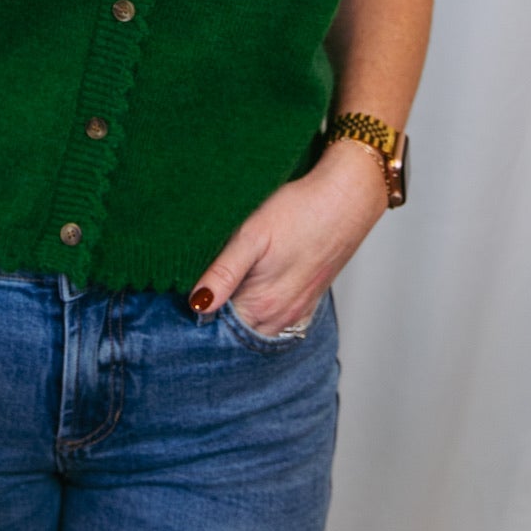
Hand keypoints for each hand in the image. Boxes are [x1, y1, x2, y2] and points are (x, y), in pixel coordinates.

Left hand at [188, 137, 389, 333]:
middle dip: (216, 320)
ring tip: (224, 291)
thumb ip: (223, 273)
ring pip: (258, 329)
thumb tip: (197, 304)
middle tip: (200, 293)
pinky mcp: (310, 301)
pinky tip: (254, 295)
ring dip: (239, 318)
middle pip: (237, 332)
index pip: (217, 327)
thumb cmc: (301, 211)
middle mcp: (281, 316)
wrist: (348, 198)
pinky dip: (262, 317)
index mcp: (262, 303)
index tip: (182, 297)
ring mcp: (298, 311)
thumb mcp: (252, 236)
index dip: (198, 313)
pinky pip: (280, 323)